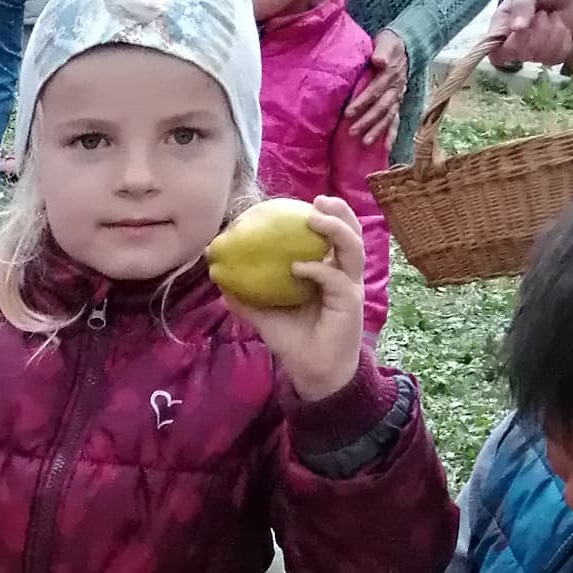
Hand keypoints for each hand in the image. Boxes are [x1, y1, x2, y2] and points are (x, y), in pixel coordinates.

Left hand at [231, 197, 363, 402]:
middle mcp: (344, 275)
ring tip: (313, 218)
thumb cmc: (295, 340)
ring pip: (352, 248)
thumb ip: (247, 297)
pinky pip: (336, 279)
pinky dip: (317, 270)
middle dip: (340, 212)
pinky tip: (297, 267)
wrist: (312, 371)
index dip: (328, 215)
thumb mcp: (265, 315)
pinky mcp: (350, 303)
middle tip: (318, 201)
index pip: (335, 236)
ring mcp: (350, 287)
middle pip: (352, 233)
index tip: (307, 202)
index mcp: (330, 271)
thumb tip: (219, 280)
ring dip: (335, 229)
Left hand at [341, 30, 409, 147]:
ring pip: (388, 116)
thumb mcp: (386, 42)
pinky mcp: (397, 102)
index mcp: (390, 74)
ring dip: (377, 130)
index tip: (348, 113)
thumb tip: (378, 60)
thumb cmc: (389, 45)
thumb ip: (382, 51)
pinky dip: (391, 134)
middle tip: (352, 131)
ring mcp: (398, 97)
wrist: (405, 46)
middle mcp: (395, 88)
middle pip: (381, 107)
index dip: (362, 102)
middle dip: (367, 120)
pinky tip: (386, 147)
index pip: (375, 90)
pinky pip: (396, 120)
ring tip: (365, 142)